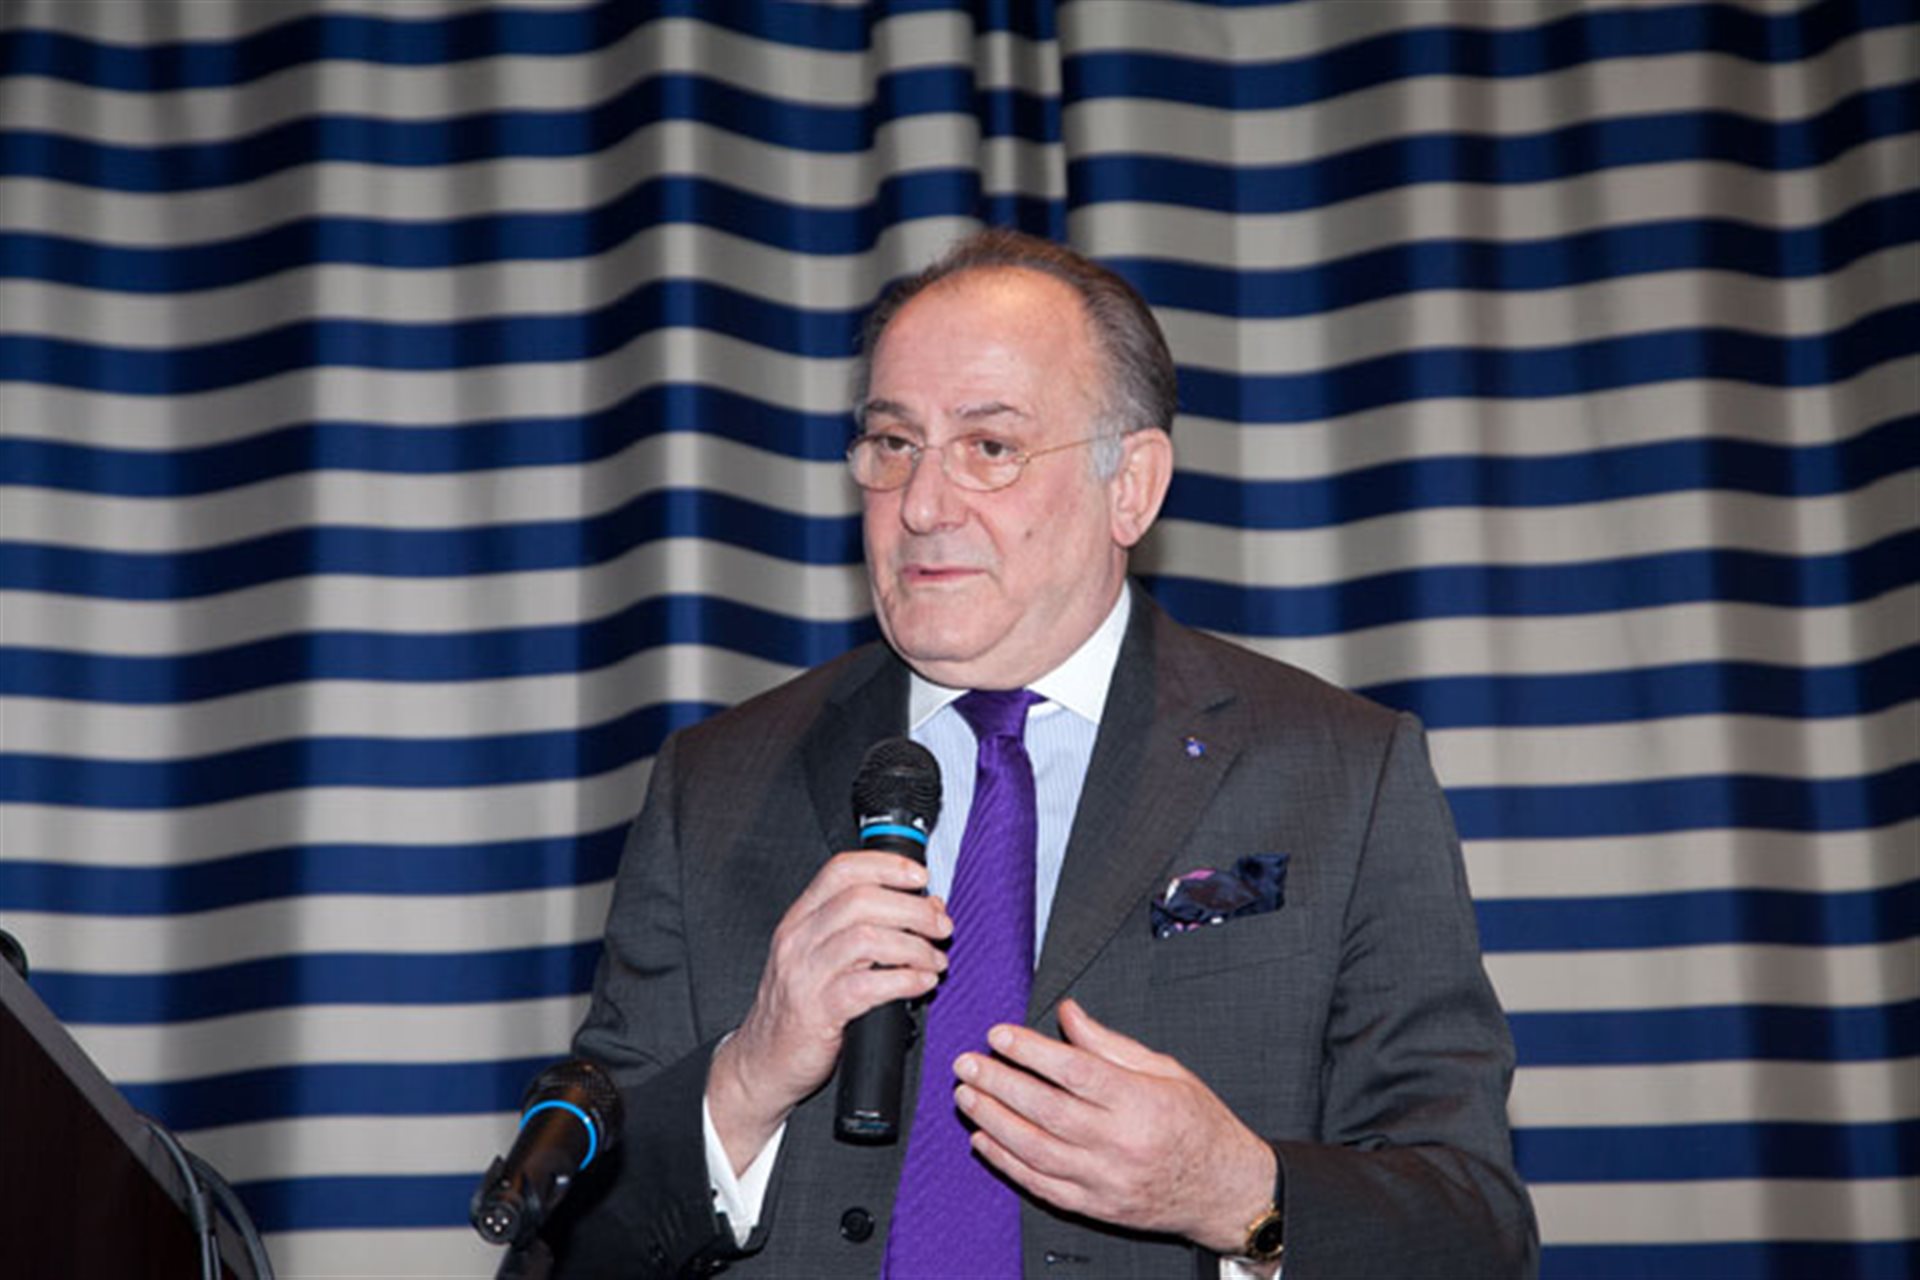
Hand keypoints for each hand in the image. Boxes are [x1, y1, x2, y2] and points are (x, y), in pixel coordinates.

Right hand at [708, 851, 950, 1172]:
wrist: (763, 1061)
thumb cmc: (799, 1007)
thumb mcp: (823, 955)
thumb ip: (866, 926)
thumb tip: (925, 906)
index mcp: (800, 918)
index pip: (842, 870)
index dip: (886, 866)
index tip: (920, 877)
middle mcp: (798, 940)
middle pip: (862, 900)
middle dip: (912, 909)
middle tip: (940, 926)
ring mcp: (804, 975)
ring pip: (867, 939)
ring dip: (913, 946)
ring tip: (935, 959)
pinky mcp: (817, 1012)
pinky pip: (867, 987)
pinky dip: (904, 981)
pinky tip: (922, 983)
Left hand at [952, 998, 1276, 1254]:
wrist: (1224, 1189)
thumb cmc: (1197, 1123)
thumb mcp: (1164, 1069)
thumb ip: (1109, 1044)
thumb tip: (1068, 1014)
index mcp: (1139, 1101)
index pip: (1073, 1071)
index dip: (1030, 1051)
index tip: (998, 1035)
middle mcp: (1119, 1142)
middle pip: (1045, 1109)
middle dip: (998, 1083)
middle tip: (966, 1063)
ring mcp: (1105, 1179)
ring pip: (1035, 1149)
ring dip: (993, 1121)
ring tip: (966, 1096)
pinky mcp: (1095, 1206)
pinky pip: (1041, 1185)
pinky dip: (1007, 1163)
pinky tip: (984, 1140)